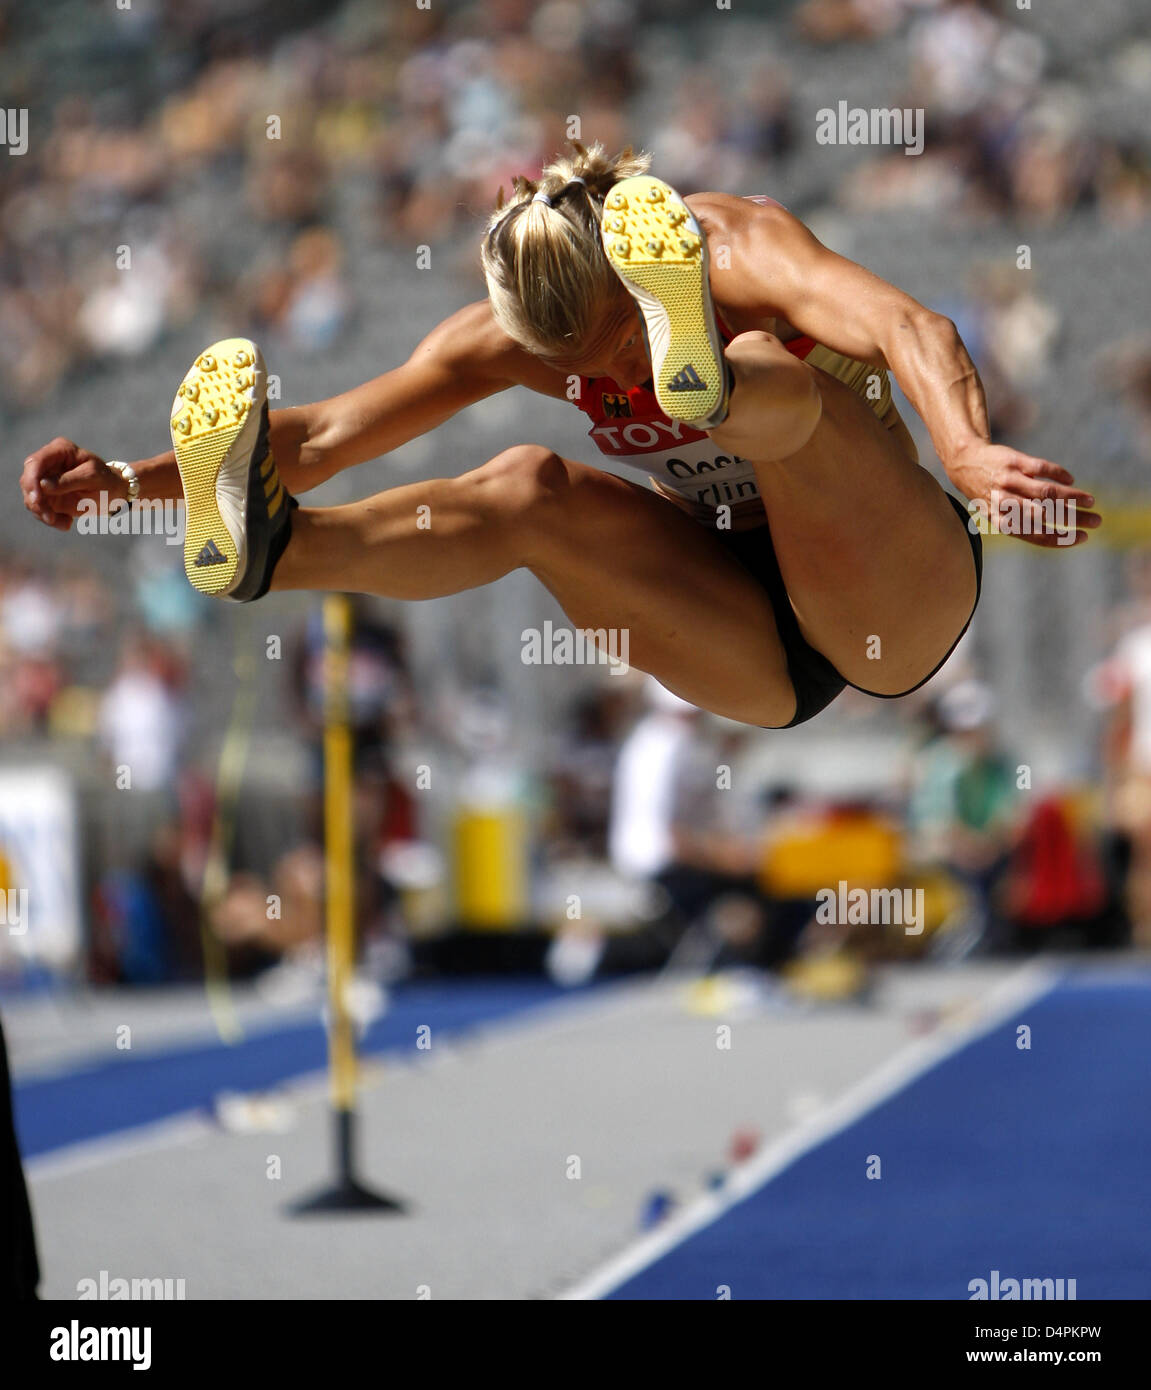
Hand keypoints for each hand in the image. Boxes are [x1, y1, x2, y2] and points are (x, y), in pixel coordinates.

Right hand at [20, 437, 127, 531]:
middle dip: (35, 501)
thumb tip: (42, 485)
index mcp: (60, 450)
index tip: (37, 499)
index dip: (31, 480)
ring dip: (43, 514)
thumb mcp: (92, 478)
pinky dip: (50, 519)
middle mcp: (48, 463)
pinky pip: (39, 510)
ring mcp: (44, 480)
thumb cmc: (106, 480)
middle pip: (27, 480)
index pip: (35, 462)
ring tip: (66, 523)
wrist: (114, 494)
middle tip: (50, 518)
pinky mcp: (46, 496)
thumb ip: (68, 480)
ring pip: (31, 498)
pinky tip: (67, 523)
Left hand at [948, 441, 1100, 548]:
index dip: (1060, 538)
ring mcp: (1009, 480)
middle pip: (1044, 513)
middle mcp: (1004, 502)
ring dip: (1072, 497)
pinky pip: (1041, 468)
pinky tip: (1070, 480)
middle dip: (1073, 518)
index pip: (1034, 535)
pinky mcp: (1014, 461)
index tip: (1083, 538)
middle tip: (1097, 521)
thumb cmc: (986, 493)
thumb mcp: (996, 513)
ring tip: (1090, 500)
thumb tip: (1057, 533)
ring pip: (1045, 492)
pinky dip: (1059, 474)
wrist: (964, 462)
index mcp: (1001, 520)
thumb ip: (1021, 522)